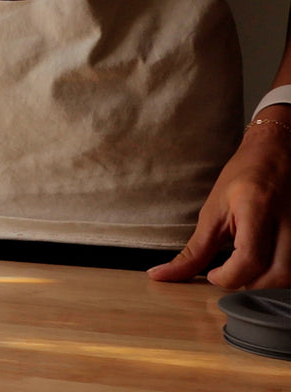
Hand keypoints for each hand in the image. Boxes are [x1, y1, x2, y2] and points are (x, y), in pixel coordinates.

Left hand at [148, 121, 290, 288]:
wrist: (277, 152)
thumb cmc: (243, 178)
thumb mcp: (212, 212)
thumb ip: (193, 250)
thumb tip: (160, 276)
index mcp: (257, 210)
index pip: (250, 260)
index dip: (228, 277)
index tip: (213, 274)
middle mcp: (289, 221)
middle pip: (276, 277)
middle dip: (248, 285)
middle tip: (230, 274)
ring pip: (290, 278)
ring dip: (266, 284)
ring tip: (247, 270)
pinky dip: (280, 274)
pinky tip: (265, 265)